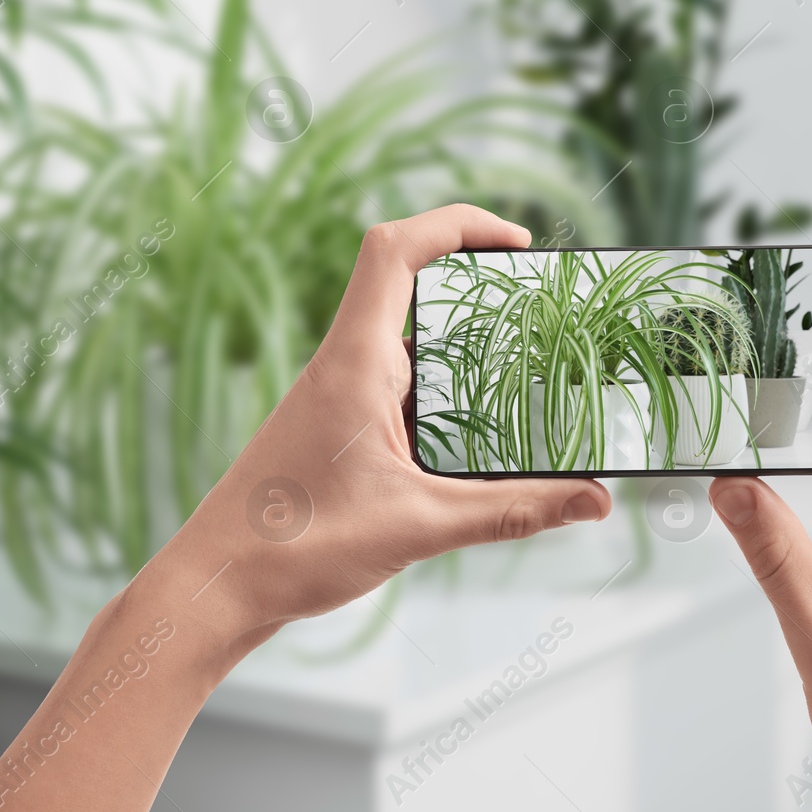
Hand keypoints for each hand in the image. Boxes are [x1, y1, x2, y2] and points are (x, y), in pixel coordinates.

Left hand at [149, 204, 613, 656]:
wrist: (215, 587)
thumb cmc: (295, 549)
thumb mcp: (421, 527)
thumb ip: (514, 511)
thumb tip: (596, 501)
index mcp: (355, 363)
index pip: (398, 250)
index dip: (459, 224)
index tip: (518, 244)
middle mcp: (344, 364)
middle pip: (409, 282)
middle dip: (477, 281)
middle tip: (540, 304)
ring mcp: (337, 394)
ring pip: (408, 338)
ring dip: (462, 340)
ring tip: (528, 364)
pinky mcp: (336, 426)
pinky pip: (399, 384)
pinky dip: (443, 389)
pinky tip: (480, 429)